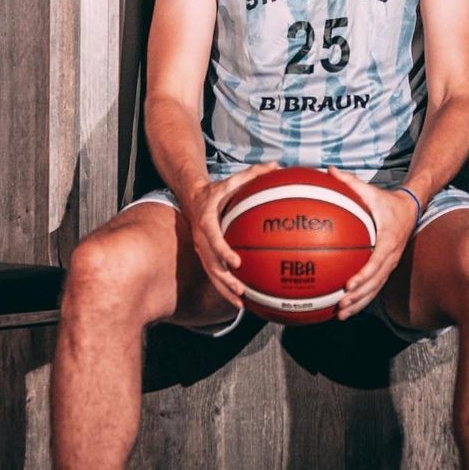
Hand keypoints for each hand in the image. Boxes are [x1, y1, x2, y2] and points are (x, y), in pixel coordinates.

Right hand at [182, 161, 280, 308]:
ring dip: (224, 290)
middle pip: (211, 264)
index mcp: (206, 221)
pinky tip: (241, 299)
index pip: (213, 239)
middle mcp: (201, 238)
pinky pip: (214, 274)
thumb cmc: (216, 189)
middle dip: (224, 280)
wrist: (191, 196)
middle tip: (240, 290)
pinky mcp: (204, 255)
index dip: (224, 252)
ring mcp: (201, 249)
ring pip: (211, 274)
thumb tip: (277, 165)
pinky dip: (225, 287)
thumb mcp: (232, 180)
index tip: (237, 262)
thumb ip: (253, 173)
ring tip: (240, 304)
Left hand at [325, 167, 419, 319]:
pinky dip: (362, 298)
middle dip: (358, 297)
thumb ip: (351, 182)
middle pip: (375, 282)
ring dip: (359, 304)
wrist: (411, 209)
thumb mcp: (371, 190)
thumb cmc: (387, 200)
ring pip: (375, 289)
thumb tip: (330, 170)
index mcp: (388, 240)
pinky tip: (345, 308)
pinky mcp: (387, 268)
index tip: (348, 285)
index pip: (376, 262)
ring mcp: (390, 264)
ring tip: (341, 314)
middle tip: (340, 306)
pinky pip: (375, 287)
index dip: (363, 275)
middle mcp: (391, 256)